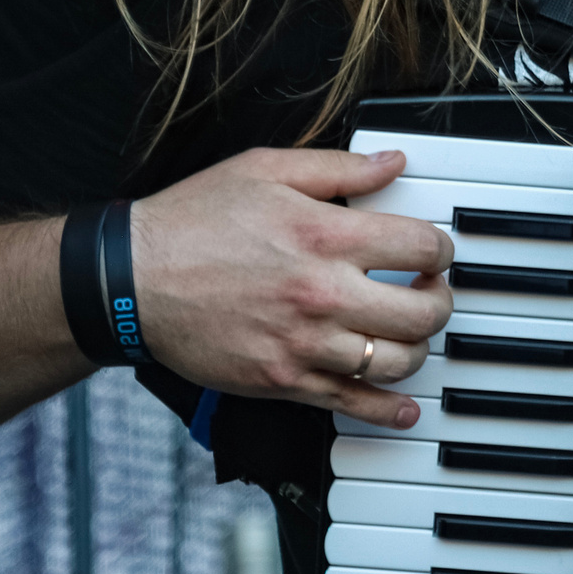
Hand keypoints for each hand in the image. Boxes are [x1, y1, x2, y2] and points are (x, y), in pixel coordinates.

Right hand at [130, 147, 454, 428]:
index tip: (432, 251)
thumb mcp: (265, 171)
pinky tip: (405, 407)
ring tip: (410, 332)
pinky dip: (389, 411)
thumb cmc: (193, 221)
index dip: (440, 248)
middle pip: (423, 312)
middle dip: (440, 300)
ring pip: (398, 363)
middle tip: (429, 291)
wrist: (131, 279)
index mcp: (325, 235)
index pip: (422, 248)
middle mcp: (323, 294)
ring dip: (419, 349)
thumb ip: (338, 169)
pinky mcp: (283, 381)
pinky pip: (352, 405)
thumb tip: (392, 162)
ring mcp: (304, 343)